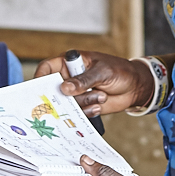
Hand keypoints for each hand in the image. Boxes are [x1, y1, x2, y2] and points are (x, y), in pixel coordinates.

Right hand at [34, 52, 154, 116]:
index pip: (47, 68)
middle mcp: (69, 78)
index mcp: (71, 63)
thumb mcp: (102, 72)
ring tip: (101, 96)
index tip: (39, 89)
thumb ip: (84, 80)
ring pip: (67, 104)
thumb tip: (64, 88)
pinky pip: (77, 113)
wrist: (135, 87)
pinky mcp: (83, 105)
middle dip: (60, 98)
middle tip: (68, 102)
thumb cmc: (119, 71)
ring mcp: (76, 93)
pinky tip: (99, 104)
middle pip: (52, 90)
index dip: (40, 78)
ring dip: (83, 102)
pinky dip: (88, 110)